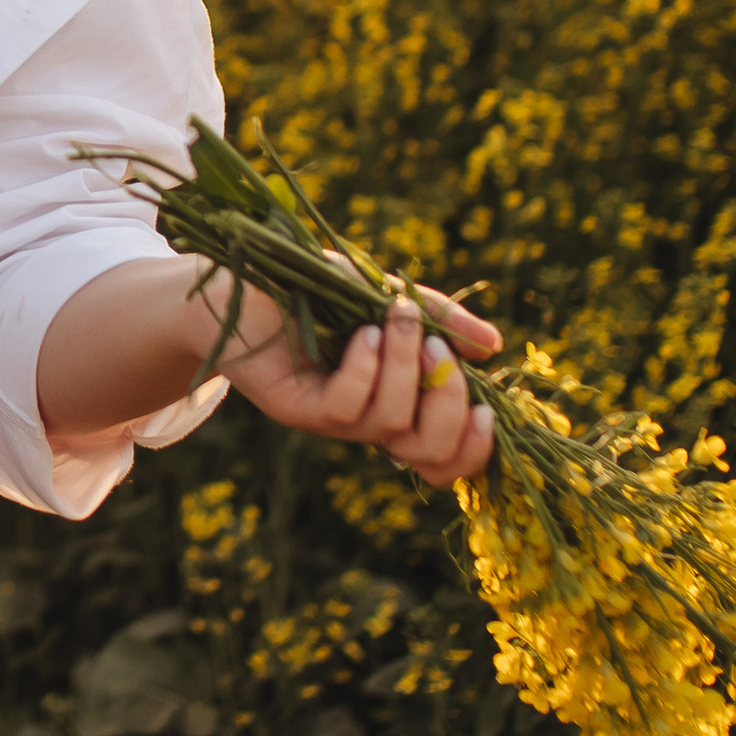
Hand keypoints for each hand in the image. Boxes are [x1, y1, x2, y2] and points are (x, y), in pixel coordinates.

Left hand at [222, 282, 501, 487]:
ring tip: (395, 317)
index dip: (473, 449)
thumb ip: (440, 319)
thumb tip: (492, 346)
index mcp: (399, 400)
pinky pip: (346, 408)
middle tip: (434, 347)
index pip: (445, 457)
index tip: (485, 408)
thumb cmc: (317, 288)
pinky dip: (365, 368)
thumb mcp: (388, 294)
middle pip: (430, 452)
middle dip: (446, 400)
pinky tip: (361, 333)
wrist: (244, 278)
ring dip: (403, 366)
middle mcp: (369, 420)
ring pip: (391, 422)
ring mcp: (333, 419)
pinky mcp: (298, 409)